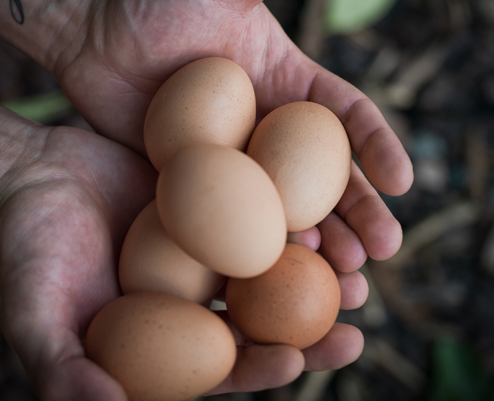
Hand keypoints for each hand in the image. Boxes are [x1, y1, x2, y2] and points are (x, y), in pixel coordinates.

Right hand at [0, 125, 368, 400]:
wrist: (28, 177)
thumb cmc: (27, 250)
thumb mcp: (35, 316)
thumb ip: (65, 372)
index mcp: (163, 340)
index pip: (220, 368)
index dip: (258, 369)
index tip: (293, 361)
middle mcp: (192, 301)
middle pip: (260, 325)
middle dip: (310, 334)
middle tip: (353, 333)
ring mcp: (204, 253)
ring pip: (269, 272)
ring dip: (314, 277)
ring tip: (358, 276)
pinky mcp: (209, 205)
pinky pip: (255, 214)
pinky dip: (288, 220)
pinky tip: (323, 215)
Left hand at [53, 0, 411, 370]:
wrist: (92, 35)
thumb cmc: (158, 1)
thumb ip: (266, 4)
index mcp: (289, 87)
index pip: (347, 119)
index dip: (378, 148)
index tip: (402, 182)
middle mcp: (268, 133)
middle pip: (325, 181)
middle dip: (360, 215)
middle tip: (383, 251)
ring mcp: (232, 168)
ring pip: (285, 215)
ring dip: (319, 248)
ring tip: (347, 280)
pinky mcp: (193, 190)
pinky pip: (230, 227)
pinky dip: (253, 252)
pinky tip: (274, 276)